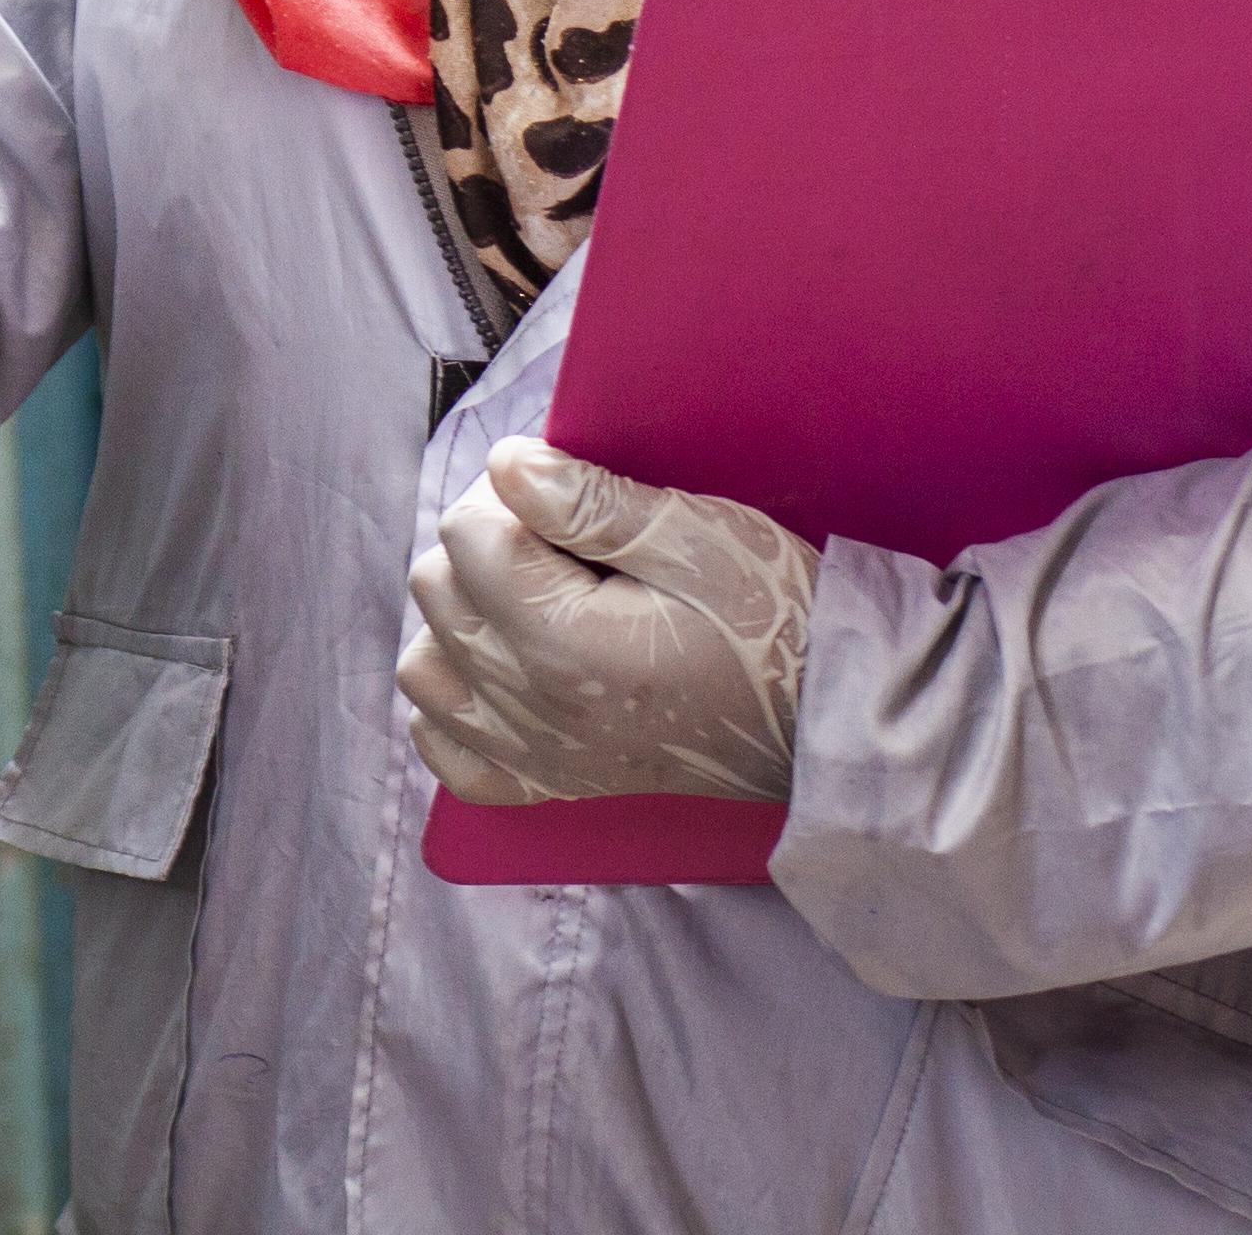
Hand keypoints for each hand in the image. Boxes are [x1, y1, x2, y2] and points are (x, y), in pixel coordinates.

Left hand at [394, 438, 817, 806]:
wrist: (826, 718)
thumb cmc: (774, 622)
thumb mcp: (698, 538)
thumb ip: (590, 502)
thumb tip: (505, 467)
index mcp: (563, 642)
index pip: (465, 534)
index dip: (508, 495)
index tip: (565, 496)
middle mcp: (533, 707)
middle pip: (435, 590)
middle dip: (483, 544)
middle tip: (560, 538)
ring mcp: (537, 754)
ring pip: (425, 667)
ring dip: (460, 619)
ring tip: (532, 597)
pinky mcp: (552, 783)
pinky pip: (450, 750)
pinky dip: (458, 705)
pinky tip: (505, 668)